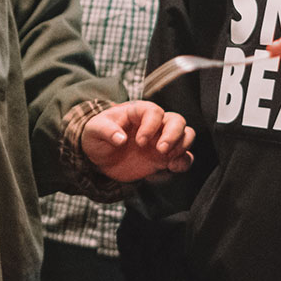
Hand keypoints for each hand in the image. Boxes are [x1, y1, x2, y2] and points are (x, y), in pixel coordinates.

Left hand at [81, 100, 195, 181]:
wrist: (100, 157)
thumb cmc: (98, 137)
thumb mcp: (94, 131)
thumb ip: (105, 130)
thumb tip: (120, 138)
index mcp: (138, 112)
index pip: (154, 111)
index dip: (150, 125)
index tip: (140, 142)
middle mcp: (155, 123)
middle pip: (177, 120)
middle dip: (173, 135)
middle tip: (160, 150)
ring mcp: (163, 139)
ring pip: (186, 134)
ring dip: (182, 146)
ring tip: (167, 160)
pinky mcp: (166, 157)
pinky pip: (185, 156)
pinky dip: (184, 162)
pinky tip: (172, 168)